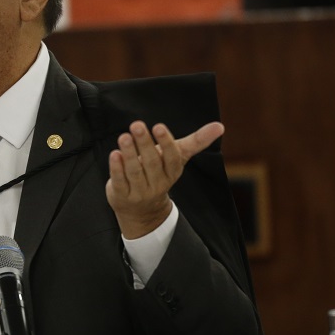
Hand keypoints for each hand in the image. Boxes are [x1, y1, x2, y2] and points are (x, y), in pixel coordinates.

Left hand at [105, 120, 224, 238]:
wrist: (141, 210)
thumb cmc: (159, 173)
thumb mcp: (177, 157)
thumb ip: (196, 141)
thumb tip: (220, 126)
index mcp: (172, 171)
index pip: (172, 157)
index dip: (166, 143)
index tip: (159, 127)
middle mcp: (158, 183)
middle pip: (152, 162)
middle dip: (144, 143)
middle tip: (137, 124)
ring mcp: (140, 191)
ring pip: (135, 171)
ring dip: (129, 153)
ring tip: (124, 137)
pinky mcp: (122, 195)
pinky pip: (120, 181)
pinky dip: (116, 168)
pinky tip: (114, 154)